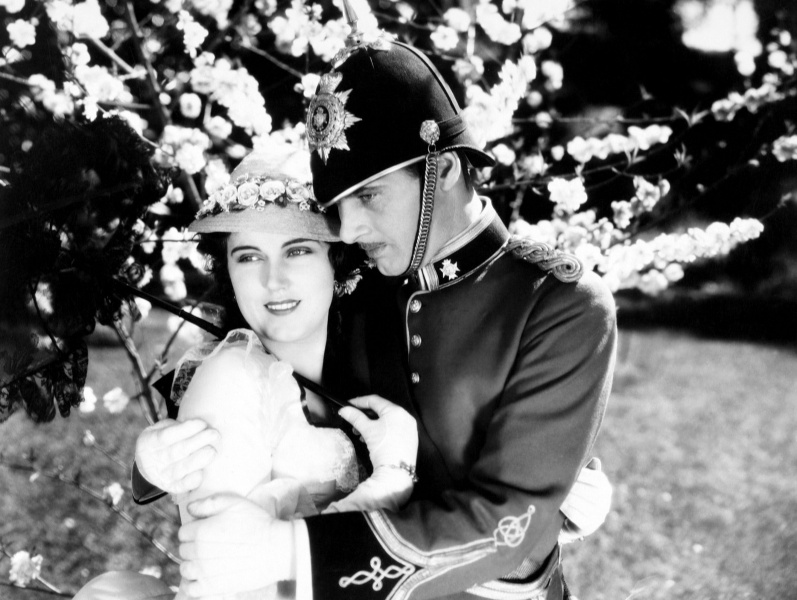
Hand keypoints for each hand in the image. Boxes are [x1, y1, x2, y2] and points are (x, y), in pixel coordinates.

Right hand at [135, 418, 219, 494]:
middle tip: (214, 434)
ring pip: (179, 469)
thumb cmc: (164, 439)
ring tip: (212, 451)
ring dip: (198, 460)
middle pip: (175, 452)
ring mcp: (161, 476)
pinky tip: (203, 472)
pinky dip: (193, 480)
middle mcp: (153, 461)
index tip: (202, 423)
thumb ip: (176, 427)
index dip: (185, 430)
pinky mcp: (171, 487)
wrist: (150, 464)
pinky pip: (182, 486)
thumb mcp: (162, 428)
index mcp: (148, 442)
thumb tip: (201, 425)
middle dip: (197, 442)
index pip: (166, 436)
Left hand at [178, 491, 294, 596]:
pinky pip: (190, 588)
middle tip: (210, 545)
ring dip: (193, 564)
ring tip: (208, 561)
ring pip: (185, 568)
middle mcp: (199, 551)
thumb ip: (209, 503)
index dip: (195, 530)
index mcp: (202, 530)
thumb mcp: (235, 503)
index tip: (206, 531)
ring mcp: (204, 571)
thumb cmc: (258, 523)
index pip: (183, 532)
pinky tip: (205, 576)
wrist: (276, 549)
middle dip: (194, 546)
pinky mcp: (212, 587)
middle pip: (183, 549)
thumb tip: (190, 508)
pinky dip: (194, 583)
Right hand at [338, 395, 417, 471]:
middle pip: (381, 411)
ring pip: (386, 421)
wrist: (396, 471)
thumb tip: (345, 410)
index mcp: (396, 411)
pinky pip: (393, 429)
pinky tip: (372, 439)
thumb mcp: (367, 430)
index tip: (350, 404)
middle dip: (365, 416)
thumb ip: (355, 417)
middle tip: (354, 421)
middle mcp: (405, 417)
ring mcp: (409, 428)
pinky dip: (381, 431)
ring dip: (372, 425)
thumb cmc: (384, 449)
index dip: (359, 401)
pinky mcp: (409, 438)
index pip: (375, 400)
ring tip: (361, 433)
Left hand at [559, 457, 611, 543]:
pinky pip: (577, 516)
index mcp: (605, 488)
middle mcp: (605, 502)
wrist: (572, 521)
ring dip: (570, 497)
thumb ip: (587, 472)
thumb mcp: (582, 482)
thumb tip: (596, 460)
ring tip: (558, 492)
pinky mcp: (588, 526)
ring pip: (584, 504)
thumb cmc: (576, 494)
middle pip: (591, 492)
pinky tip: (559, 504)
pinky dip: (567, 509)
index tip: (569, 471)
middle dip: (575, 486)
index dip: (583, 474)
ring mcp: (598, 516)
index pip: (597, 479)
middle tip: (561, 482)